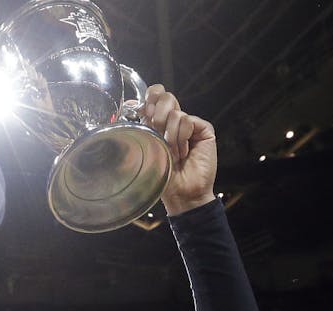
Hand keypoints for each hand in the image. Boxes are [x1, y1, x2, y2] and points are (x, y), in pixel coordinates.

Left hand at [142, 85, 216, 214]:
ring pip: (176, 113)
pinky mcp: (203, 129)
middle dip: (158, 116)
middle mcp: (173, 120)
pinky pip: (188, 120)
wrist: (181, 193)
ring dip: (171, 136)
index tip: (146, 112)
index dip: (151, 97)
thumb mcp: (144, 150)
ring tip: (174, 154)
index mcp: (157, 122)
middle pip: (166, 97)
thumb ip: (139, 126)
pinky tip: (185, 152)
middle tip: (159, 136)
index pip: (155, 95)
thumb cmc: (162, 176)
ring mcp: (189, 124)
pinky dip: (183, 137)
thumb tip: (129, 104)